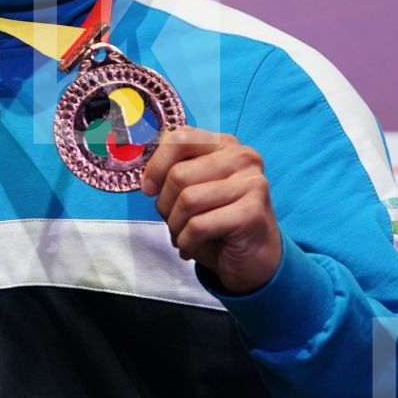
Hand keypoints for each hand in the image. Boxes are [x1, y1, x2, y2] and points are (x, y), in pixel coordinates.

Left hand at [141, 127, 281, 294]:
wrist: (254, 259)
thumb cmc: (217, 221)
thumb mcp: (192, 189)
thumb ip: (172, 170)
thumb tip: (144, 172)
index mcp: (225, 144)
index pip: (179, 138)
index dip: (155, 166)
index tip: (149, 189)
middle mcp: (242, 157)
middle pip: (179, 174)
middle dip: (165, 204)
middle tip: (173, 220)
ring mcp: (251, 183)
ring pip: (187, 200)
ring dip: (175, 225)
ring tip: (182, 234)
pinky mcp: (252, 213)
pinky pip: (198, 225)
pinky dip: (186, 241)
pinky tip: (191, 246)